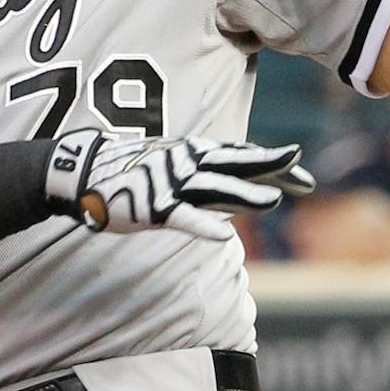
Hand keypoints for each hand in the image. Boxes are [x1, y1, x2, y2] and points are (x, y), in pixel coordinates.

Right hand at [45, 129, 314, 240]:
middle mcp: (188, 166)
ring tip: (274, 201)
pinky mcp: (152, 207)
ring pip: (215, 190)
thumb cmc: (130, 171)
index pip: (243, 158)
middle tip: (307, 179)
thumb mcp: (173, 168)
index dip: (275, 167)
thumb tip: (236, 187)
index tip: (306, 176)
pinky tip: (224, 235)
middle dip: (273, 171)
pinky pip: (181, 217)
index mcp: (194, 155)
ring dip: (245, 196)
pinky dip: (203, 225)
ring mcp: (170, 185)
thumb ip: (205, 177)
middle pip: (238, 167)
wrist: (82, 170)